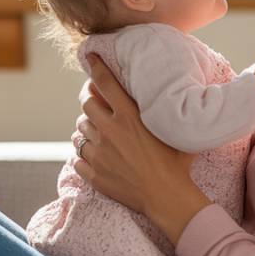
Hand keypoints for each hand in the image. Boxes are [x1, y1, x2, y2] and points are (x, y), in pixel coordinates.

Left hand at [72, 53, 197, 219]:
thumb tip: (167, 94)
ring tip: (96, 131)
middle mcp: (110, 131)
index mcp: (129, 116)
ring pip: (79, 131)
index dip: (95, 66)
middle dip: (88, 97)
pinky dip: (83, 154)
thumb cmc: (177, 163)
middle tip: (94, 98)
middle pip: (86, 104)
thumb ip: (160, 111)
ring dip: (86, 127)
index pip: (105, 83)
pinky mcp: (94, 174)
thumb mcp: (172, 129)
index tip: (90, 57)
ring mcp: (99, 153)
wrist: (167, 197)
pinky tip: (94, 155)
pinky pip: (78, 158)